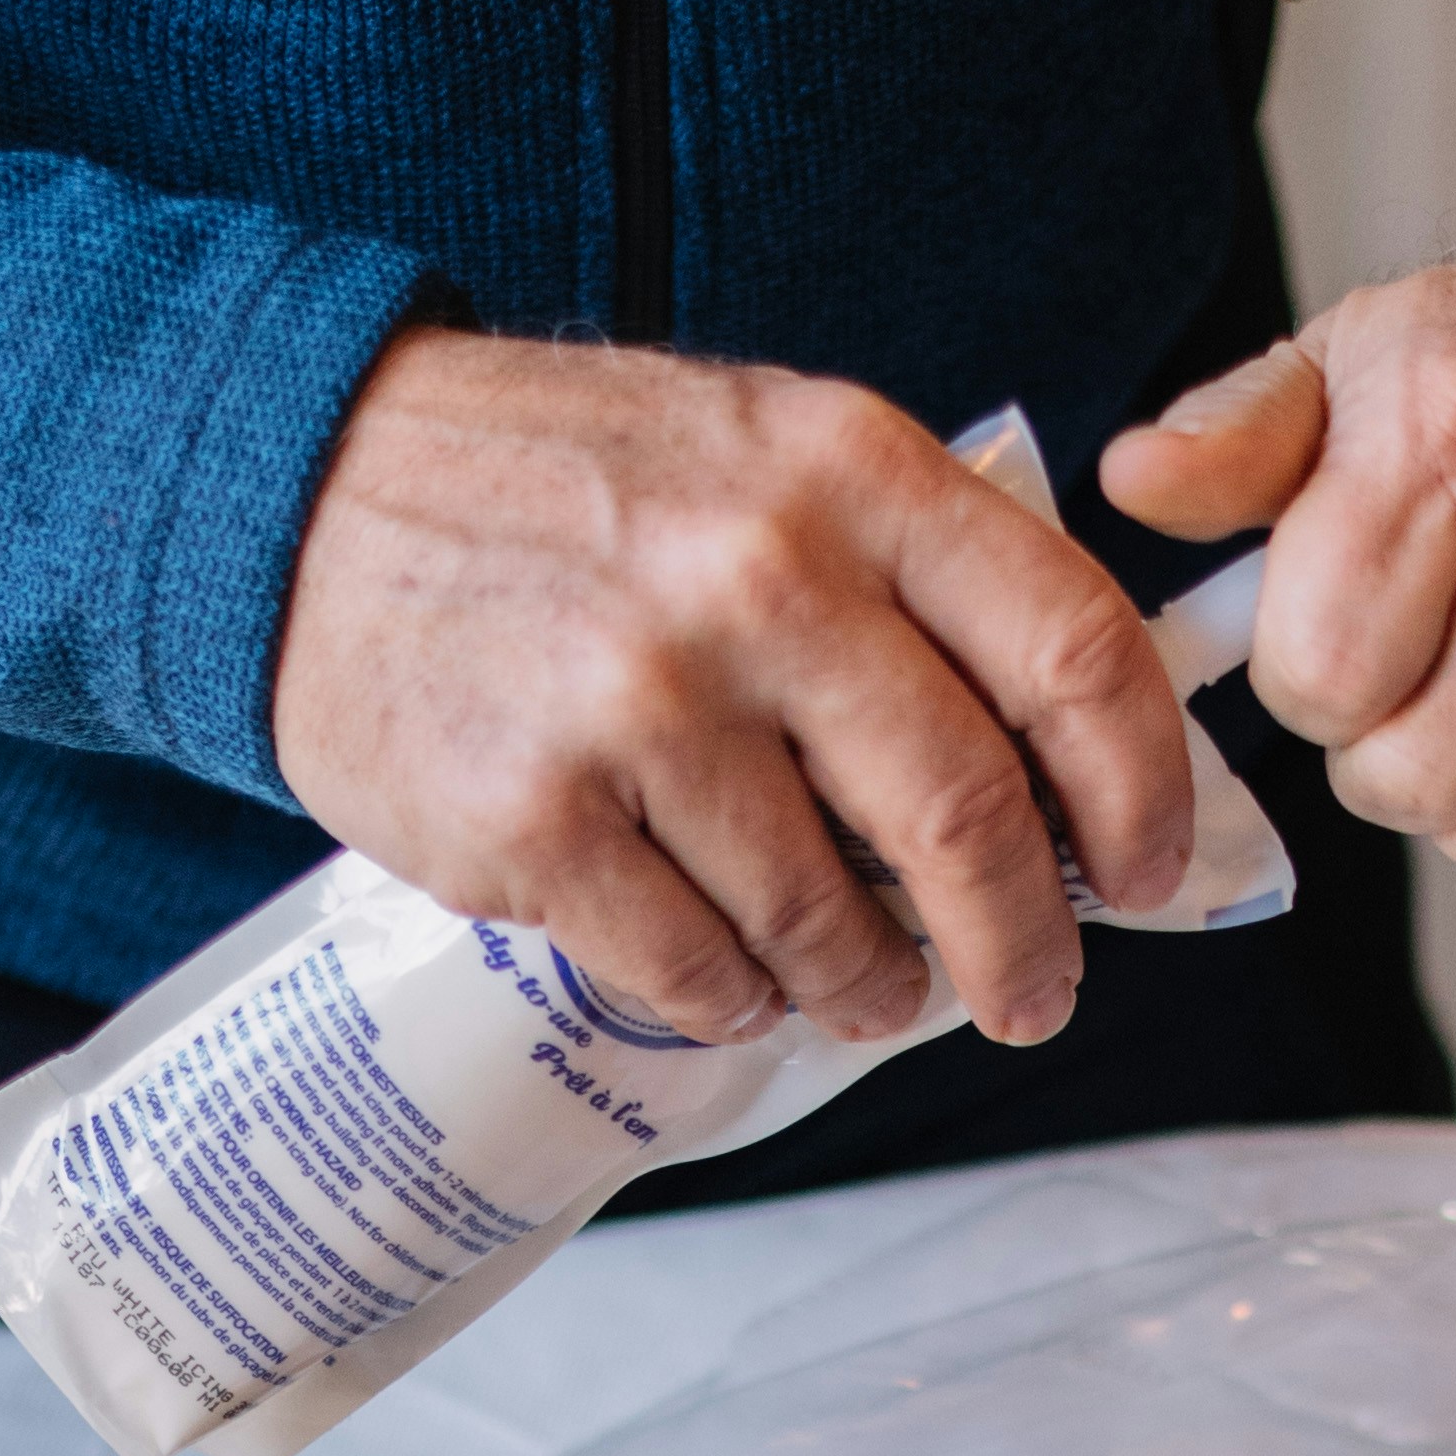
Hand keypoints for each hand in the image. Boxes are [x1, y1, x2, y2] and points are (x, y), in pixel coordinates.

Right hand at [272, 329, 1194, 1051]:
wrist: (309, 490)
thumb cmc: (572, 494)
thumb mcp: (768, 455)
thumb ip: (918, 576)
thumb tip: (1073, 769)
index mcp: (847, 470)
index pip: (1070, 647)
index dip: (1140, 789)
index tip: (1146, 873)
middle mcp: (757, 575)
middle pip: (968, 812)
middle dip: (1025, 943)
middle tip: (1033, 997)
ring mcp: (639, 701)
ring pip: (830, 920)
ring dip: (873, 988)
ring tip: (867, 990)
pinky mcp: (535, 817)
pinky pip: (699, 971)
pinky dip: (737, 1000)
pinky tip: (731, 973)